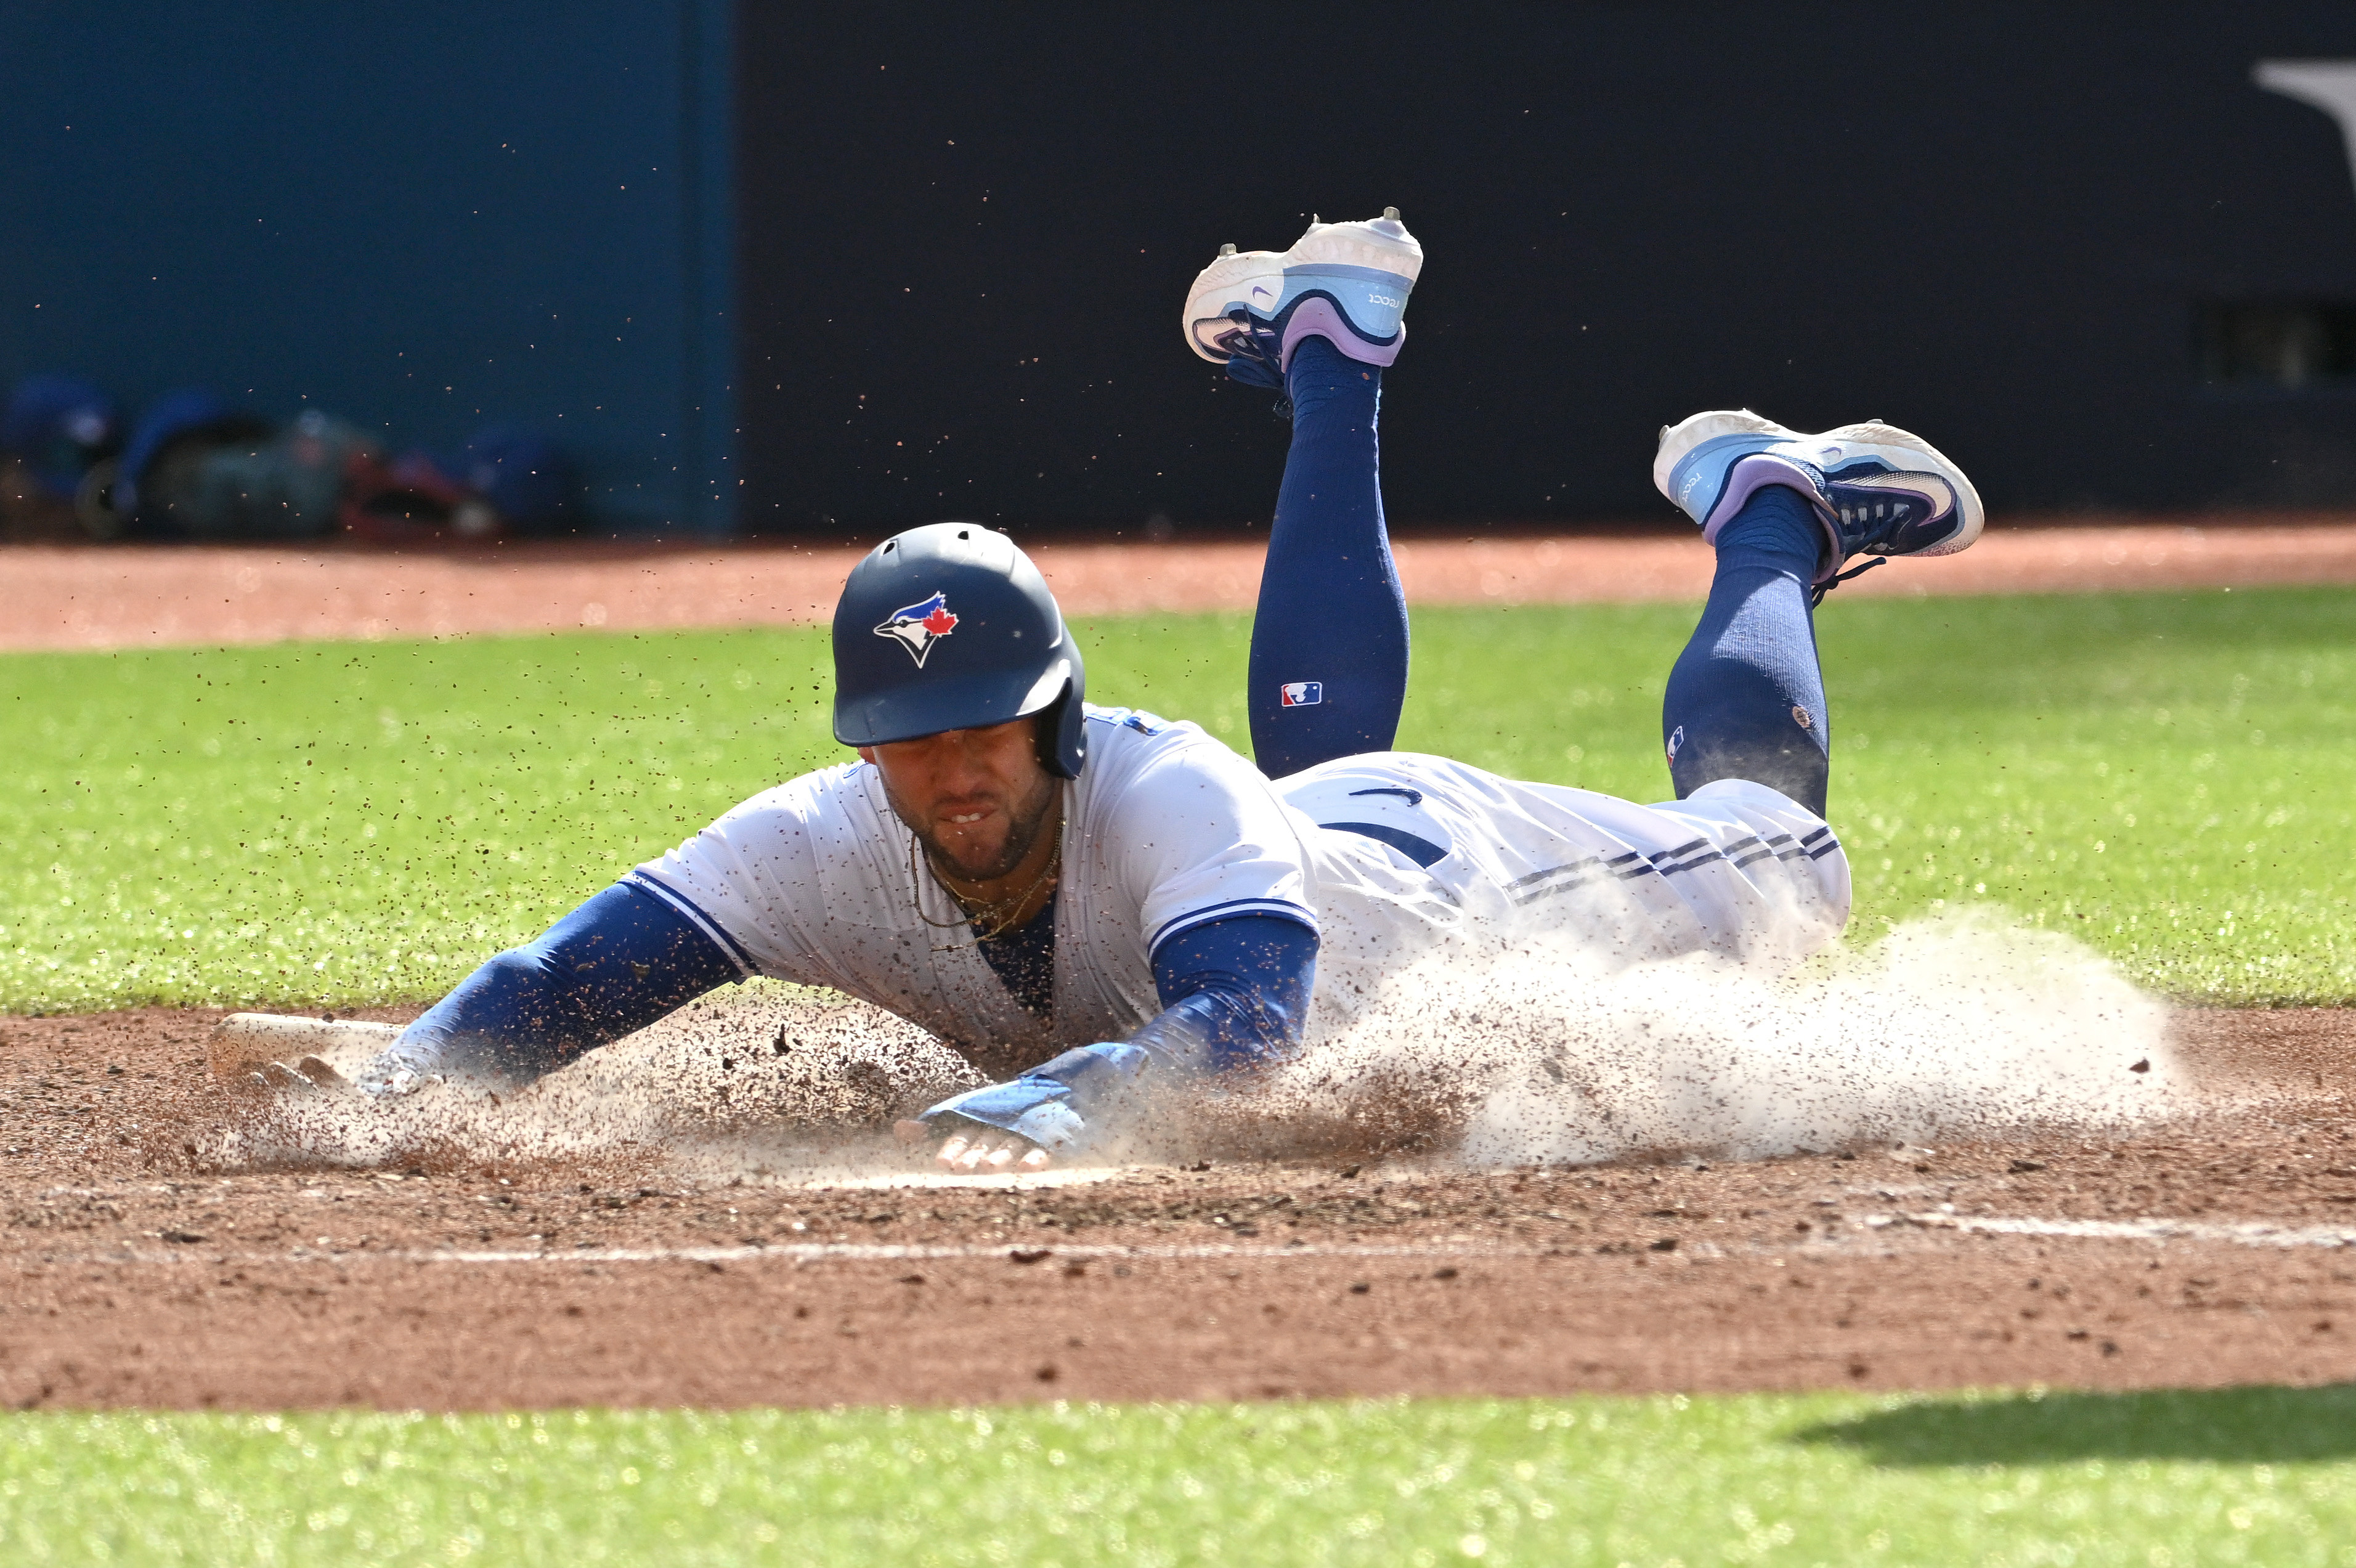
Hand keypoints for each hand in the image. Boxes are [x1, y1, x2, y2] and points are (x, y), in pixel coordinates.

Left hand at [896, 1119, 1052, 1171]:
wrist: (1044, 1095)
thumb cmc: (992, 1117)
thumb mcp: (962, 1121)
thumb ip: (930, 1128)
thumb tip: (898, 1129)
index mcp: (976, 1122)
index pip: (960, 1136)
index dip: (952, 1149)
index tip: (942, 1163)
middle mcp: (997, 1127)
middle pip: (983, 1142)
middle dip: (972, 1154)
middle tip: (962, 1168)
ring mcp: (1020, 1133)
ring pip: (1008, 1145)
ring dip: (999, 1156)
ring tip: (990, 1167)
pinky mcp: (1044, 1140)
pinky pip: (1039, 1149)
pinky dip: (1034, 1157)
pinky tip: (1027, 1168)